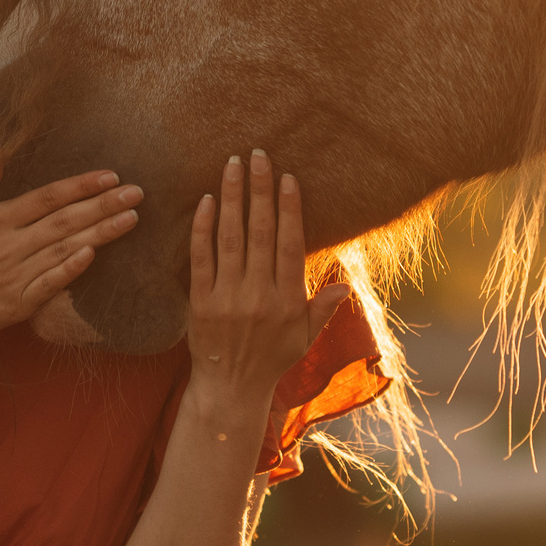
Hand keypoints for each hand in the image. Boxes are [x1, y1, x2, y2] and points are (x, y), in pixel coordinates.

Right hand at [0, 150, 142, 350]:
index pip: (46, 197)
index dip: (80, 186)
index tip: (110, 176)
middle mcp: (8, 246)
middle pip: (64, 221)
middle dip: (103, 205)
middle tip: (138, 193)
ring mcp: (15, 276)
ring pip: (64, 250)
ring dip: (101, 234)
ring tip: (132, 219)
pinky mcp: (18, 304)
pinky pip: (50, 284)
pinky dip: (71, 270)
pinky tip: (94, 256)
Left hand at [187, 149, 349, 402]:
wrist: (230, 389)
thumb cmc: (271, 360)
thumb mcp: (304, 338)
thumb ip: (322, 309)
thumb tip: (345, 285)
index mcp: (288, 301)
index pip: (290, 244)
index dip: (289, 209)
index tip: (288, 178)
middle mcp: (259, 296)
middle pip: (260, 233)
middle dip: (260, 191)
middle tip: (258, 156)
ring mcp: (228, 298)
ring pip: (230, 238)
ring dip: (231, 198)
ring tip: (231, 166)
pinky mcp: (201, 302)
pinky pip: (201, 258)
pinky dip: (203, 228)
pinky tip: (205, 201)